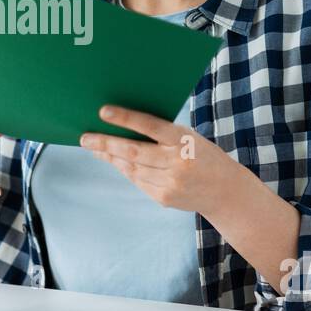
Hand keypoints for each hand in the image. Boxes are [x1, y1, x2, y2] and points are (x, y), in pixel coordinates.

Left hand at [79, 105, 245, 218]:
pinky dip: (124, 170)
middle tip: (85, 137)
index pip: (150, 126)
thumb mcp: (189, 137)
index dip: (125, 118)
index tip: (103, 111)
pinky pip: (137, 181)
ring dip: (110, 157)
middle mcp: (177, 162)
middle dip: (105, 143)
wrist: (225, 191)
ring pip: (131, 168)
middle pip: (133, 151)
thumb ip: (163, 134)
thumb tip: (124, 126)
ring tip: (94, 147)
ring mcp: (170, 183)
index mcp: (184, 140)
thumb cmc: (203, 155)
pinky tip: (114, 161)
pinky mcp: (164, 198)